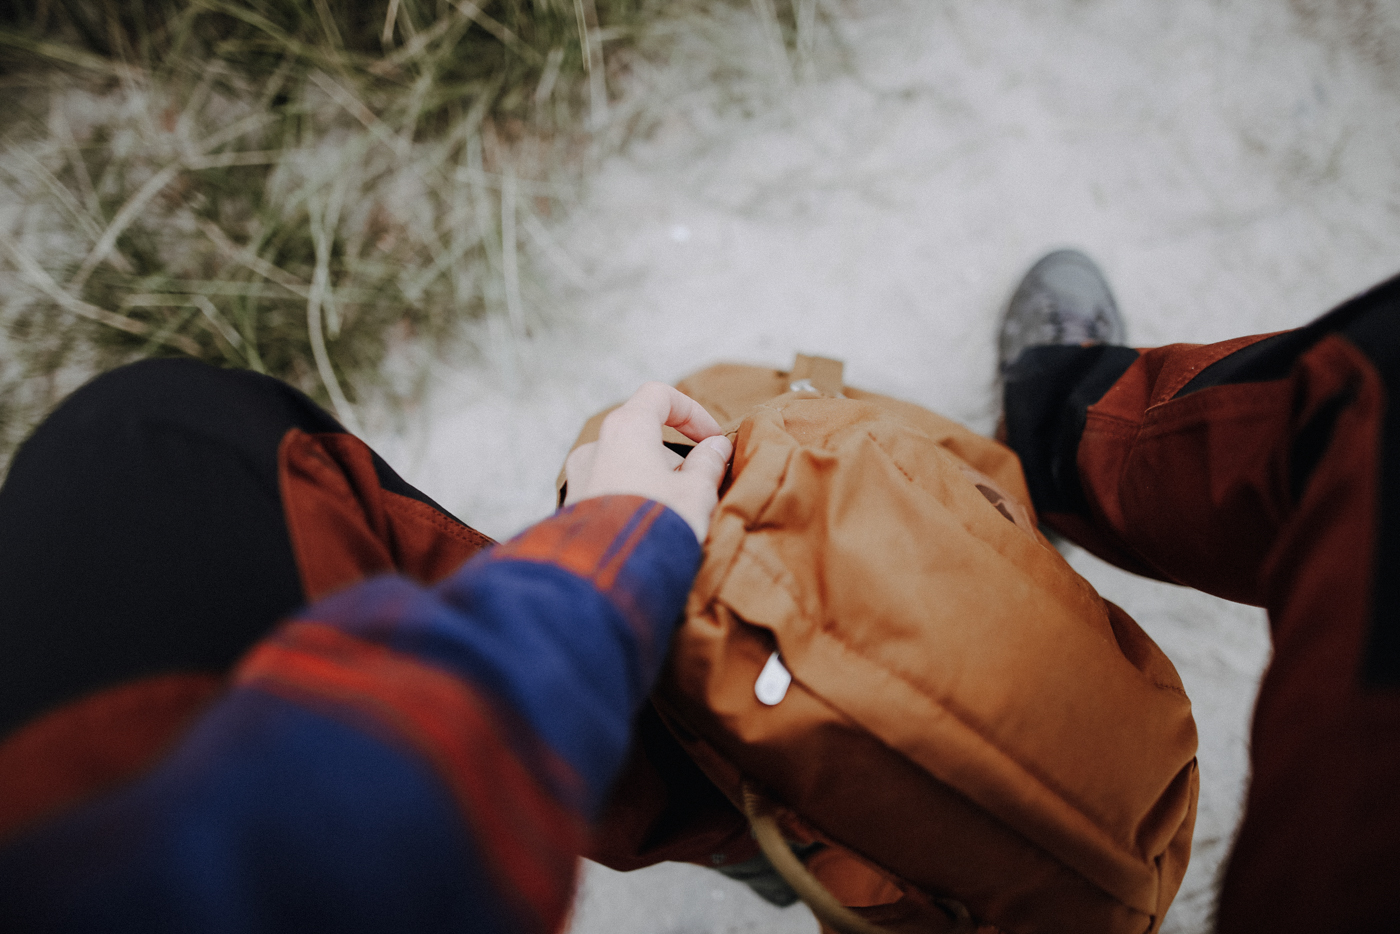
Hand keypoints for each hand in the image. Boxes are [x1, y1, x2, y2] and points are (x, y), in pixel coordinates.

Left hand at [564, 382, 732, 541]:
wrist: (606, 577)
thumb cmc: (654, 526)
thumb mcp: (696, 493)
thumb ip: (709, 464)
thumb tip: (716, 448)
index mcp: (626, 429)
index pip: (660, 396)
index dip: (692, 413)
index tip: (712, 440)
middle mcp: (596, 446)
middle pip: (643, 435)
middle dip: (676, 459)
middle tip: (699, 490)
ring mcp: (580, 477)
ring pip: (627, 466)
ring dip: (656, 481)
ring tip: (676, 516)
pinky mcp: (574, 507)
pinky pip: (611, 492)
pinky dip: (634, 500)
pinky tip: (651, 530)